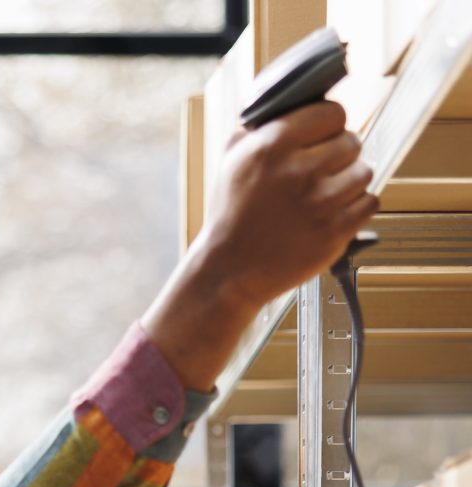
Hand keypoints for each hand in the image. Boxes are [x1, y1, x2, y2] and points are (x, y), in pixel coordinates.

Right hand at [204, 102, 376, 308]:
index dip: (328, 127)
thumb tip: (293, 105)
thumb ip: (262, 129)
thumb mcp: (232, 163)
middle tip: (317, 176)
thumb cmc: (232, 217)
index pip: (333, 113)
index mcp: (273, 145)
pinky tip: (331, 215)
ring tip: (322, 198)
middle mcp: (298, 171)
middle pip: (352, 142)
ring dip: (348, 184)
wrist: (228, 272)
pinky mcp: (334, 232)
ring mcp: (320, 203)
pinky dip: (356, 209)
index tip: (321, 141)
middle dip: (338, 157)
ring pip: (364, 172)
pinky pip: (369, 203)